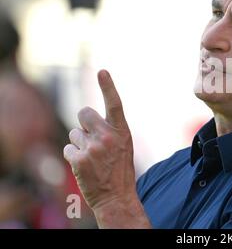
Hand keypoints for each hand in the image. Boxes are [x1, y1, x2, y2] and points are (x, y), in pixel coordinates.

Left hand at [64, 70, 149, 227]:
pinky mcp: (78, 160)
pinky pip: (68, 149)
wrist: (117, 197)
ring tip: (92, 158)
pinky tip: (85, 166)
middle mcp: (107, 136)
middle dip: (84, 123)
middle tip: (92, 138)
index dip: (108, 86)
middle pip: (84, 113)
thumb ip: (110, 130)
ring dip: (80, 143)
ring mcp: (92, 148)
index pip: (115, 104)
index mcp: (122, 131)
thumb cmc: (120, 170)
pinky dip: (73, 157)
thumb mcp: (124, 146)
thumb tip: (87, 119)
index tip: (102, 71)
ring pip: (74, 133)